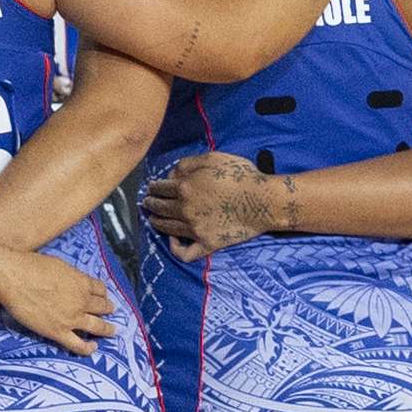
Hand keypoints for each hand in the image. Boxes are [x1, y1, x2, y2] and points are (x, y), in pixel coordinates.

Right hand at [0, 245, 111, 352]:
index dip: (103, 293)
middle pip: (102, 307)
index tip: (104, 295)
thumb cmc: (31, 266)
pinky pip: (78, 344)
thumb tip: (74, 281)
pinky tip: (94, 348)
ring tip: (112, 331)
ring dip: (107, 329)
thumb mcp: (59, 265)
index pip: (100, 289)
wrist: (14, 278)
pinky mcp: (58, 332)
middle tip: (112, 311)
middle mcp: (81, 301)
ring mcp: (71, 318)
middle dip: (108, 309)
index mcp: (82, 282)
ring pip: (97, 326)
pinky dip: (88, 348)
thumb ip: (71, 276)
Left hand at [141, 153, 282, 256]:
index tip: (151, 187)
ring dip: (156, 223)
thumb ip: (189, 163)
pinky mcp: (207, 243)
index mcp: (184, 187)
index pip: (159, 188)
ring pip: (166, 228)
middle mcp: (184, 209)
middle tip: (147, 202)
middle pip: (159, 207)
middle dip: (150, 203)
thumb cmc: (241, 176)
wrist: (263, 201)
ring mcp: (194, 229)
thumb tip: (172, 173)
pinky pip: (185, 252)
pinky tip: (172, 241)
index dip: (153, 187)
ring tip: (153, 220)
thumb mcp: (213, 159)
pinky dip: (175, 248)